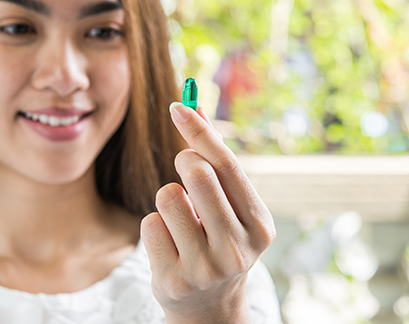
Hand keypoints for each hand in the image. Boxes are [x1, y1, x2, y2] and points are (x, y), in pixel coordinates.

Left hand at [140, 101, 276, 323]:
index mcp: (259, 224)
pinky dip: (154, 225)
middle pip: (197, 173)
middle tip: (187, 175)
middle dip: (185, 163)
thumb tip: (194, 106)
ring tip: (182, 220)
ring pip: (168, 196)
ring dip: (168, 199)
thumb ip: (215, 160)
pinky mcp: (173, 280)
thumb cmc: (219, 240)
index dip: (200, 131)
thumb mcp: (229, 206)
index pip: (227, 165)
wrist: (209, 307)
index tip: (178, 105)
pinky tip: (169, 244)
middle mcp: (238, 248)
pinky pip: (149, 224)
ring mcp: (206, 268)